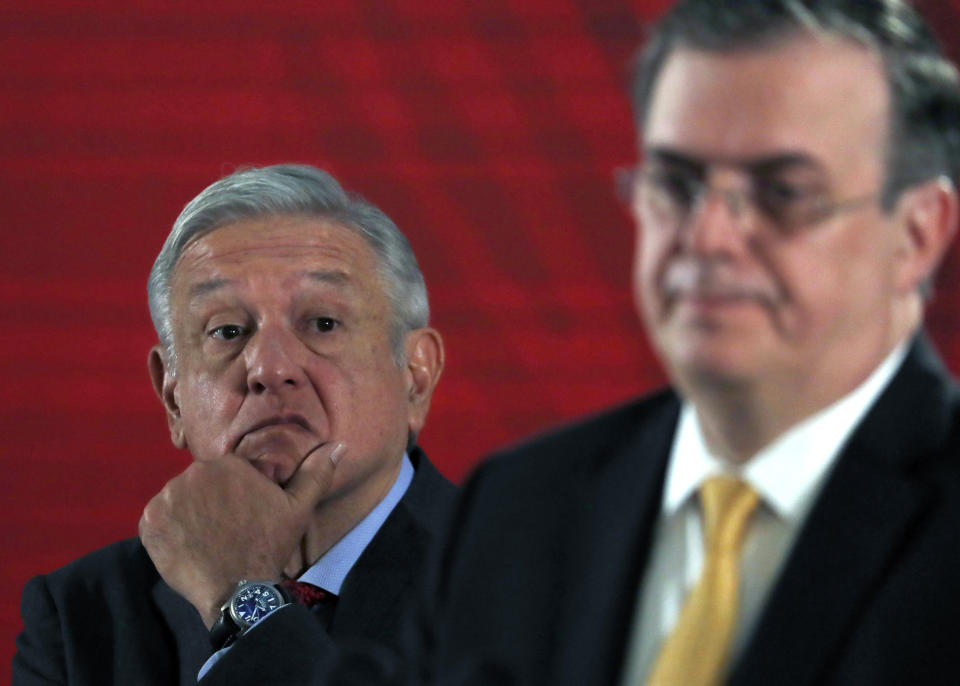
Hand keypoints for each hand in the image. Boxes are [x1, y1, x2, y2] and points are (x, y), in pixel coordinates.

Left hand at [139, 442, 344, 627]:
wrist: (237, 590)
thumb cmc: (269, 545)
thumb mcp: (299, 508)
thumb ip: (315, 472)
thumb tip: (339, 445)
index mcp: (226, 464)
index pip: (226, 473)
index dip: (236, 495)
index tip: (244, 517)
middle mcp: (191, 474)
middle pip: (200, 483)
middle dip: (211, 501)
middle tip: (227, 529)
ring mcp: (166, 498)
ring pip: (179, 499)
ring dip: (189, 514)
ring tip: (207, 539)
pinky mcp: (149, 523)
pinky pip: (159, 518)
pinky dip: (169, 529)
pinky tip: (188, 545)